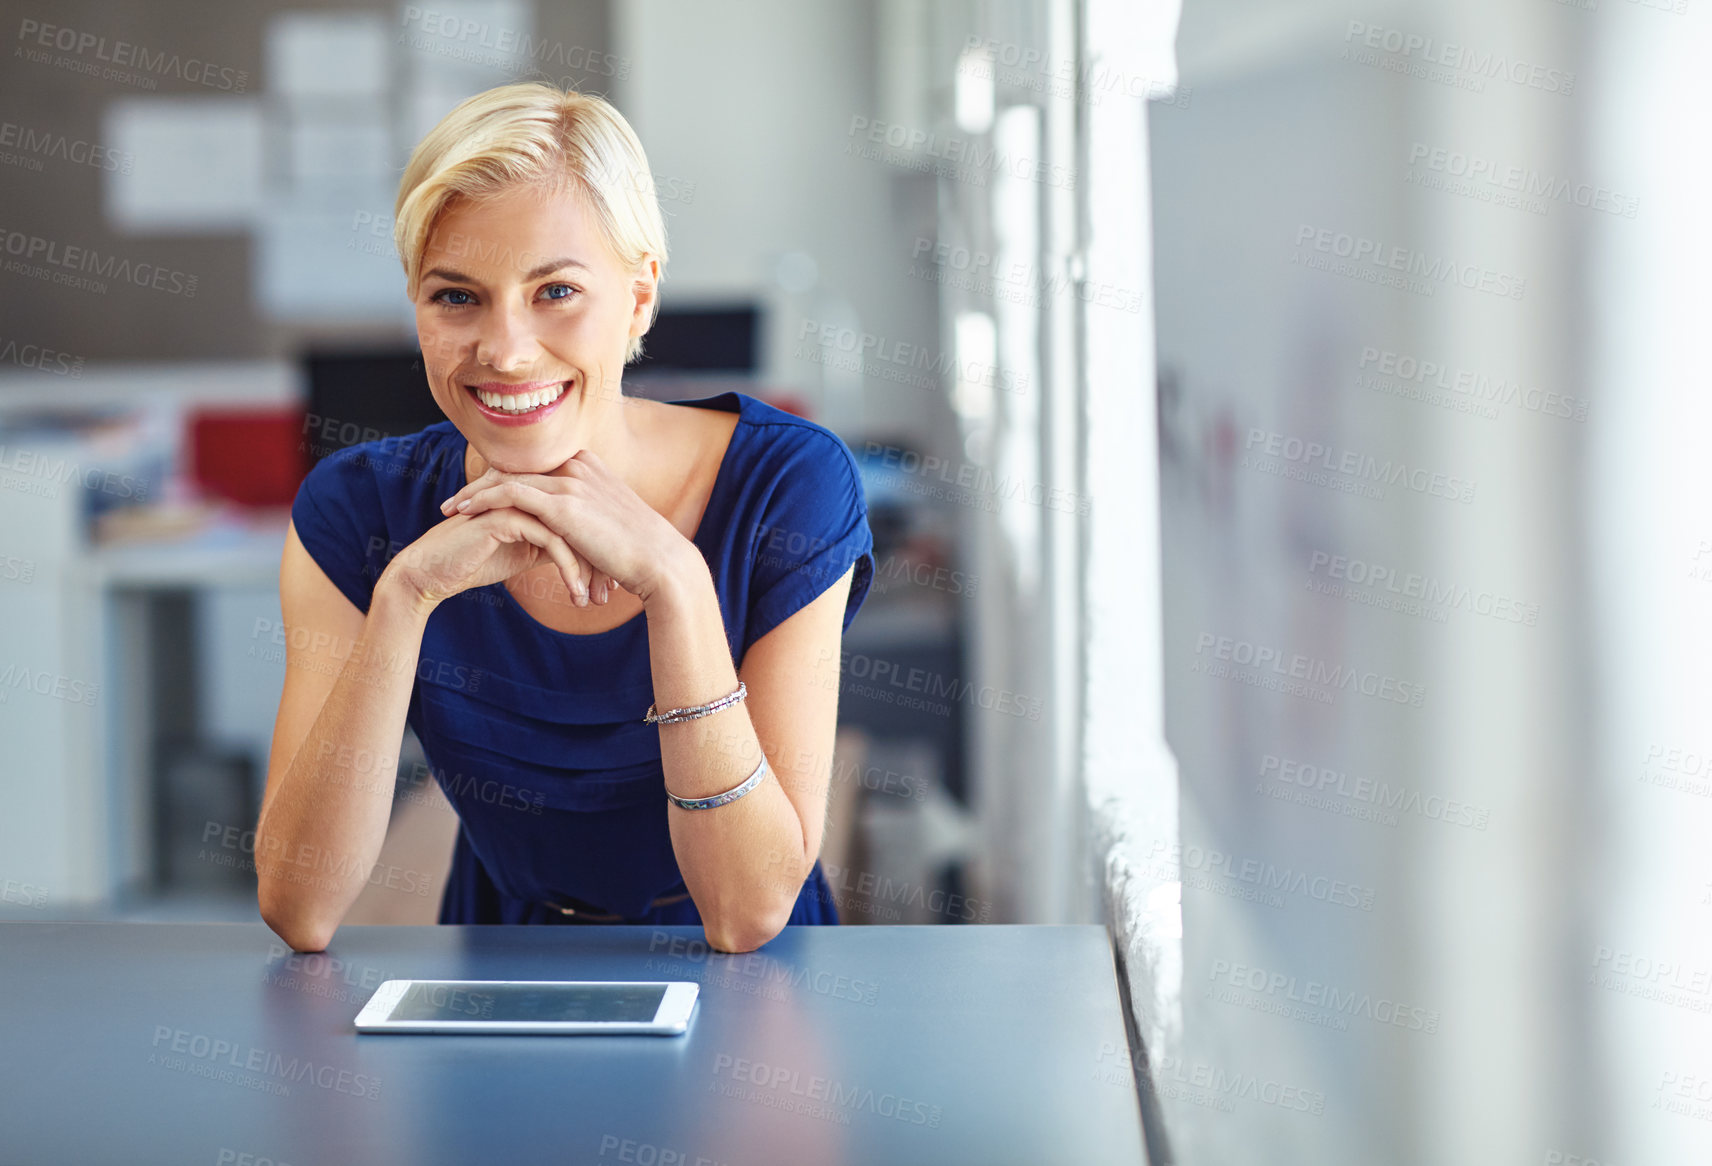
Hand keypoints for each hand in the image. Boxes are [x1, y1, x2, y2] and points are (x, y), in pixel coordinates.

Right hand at [379, 506, 588, 611]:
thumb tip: (585, 556)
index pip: (580, 521)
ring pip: (570, 530)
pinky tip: (574, 592)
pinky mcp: (505, 516)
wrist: (433, 572)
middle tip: (608, 594)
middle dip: (598, 561)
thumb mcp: (525, 554)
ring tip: (593, 599)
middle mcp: (529, 495)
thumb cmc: (476, 562)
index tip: (609, 585)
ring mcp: (517, 501)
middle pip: (580, 523)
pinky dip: (567, 568)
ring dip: (586, 568)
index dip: (598, 553)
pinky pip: (550, 539)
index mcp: (535, 500)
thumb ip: (551, 545)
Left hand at [436, 448, 692, 605]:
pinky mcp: (563, 503)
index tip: (479, 495)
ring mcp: (571, 481)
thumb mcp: (610, 526)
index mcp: (590, 467)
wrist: (661, 561)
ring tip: (450, 509)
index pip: (534, 467)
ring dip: (474, 493)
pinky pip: (510, 494)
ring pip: (507, 477)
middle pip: (516, 467)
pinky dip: (483, 501)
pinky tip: (464, 513)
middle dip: (482, 482)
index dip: (503, 479)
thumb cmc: (640, 553)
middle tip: (455, 500)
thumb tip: (575, 535)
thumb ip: (588, 519)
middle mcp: (579, 466)